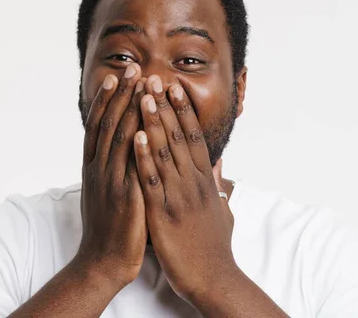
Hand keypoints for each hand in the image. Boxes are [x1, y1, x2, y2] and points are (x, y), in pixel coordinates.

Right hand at [76, 64, 147, 286]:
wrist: (102, 262)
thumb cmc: (109, 228)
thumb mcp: (105, 192)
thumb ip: (112, 169)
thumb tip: (122, 150)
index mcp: (94, 167)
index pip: (99, 125)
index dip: (107, 99)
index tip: (117, 77)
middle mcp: (99, 169)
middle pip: (108, 123)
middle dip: (121, 94)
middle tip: (133, 68)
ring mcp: (110, 182)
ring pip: (118, 138)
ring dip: (130, 108)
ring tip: (142, 85)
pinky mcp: (125, 197)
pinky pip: (130, 166)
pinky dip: (135, 144)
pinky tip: (143, 126)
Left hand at [132, 75, 236, 299]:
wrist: (214, 279)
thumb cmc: (215, 245)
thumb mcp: (222, 209)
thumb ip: (218, 183)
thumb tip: (219, 163)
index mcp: (205, 181)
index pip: (194, 137)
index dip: (183, 111)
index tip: (173, 87)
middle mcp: (193, 183)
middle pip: (178, 137)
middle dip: (164, 106)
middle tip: (153, 79)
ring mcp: (179, 197)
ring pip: (164, 152)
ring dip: (152, 122)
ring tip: (142, 96)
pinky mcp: (163, 214)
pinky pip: (151, 181)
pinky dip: (143, 157)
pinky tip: (135, 137)